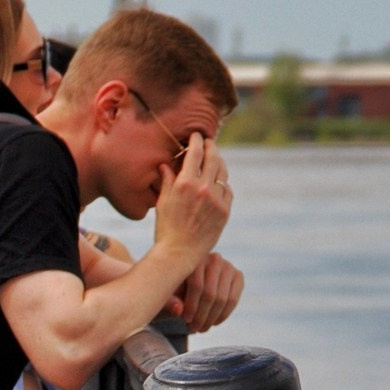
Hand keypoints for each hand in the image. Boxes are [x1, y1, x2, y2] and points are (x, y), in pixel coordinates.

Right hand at [151, 132, 233, 262]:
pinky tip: (218, 183)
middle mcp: (203, 188)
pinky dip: (222, 184)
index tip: (197, 135)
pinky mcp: (225, 211)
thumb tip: (167, 164)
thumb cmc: (166, 228)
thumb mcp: (162, 201)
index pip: (196, 152)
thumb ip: (167, 180)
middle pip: (214, 158)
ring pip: (223, 173)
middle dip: (212, 147)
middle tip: (209, 143)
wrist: (179, 253)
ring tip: (215, 160)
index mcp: (185, 183)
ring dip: (219, 163)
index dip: (197, 140)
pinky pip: (227, 190)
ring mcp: (216, 200)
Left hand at [167, 252, 244, 331]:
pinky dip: (223, 315)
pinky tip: (214, 323)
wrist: (189, 280)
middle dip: (202, 315)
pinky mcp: (237, 276)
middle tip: (194, 329)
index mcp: (194, 258)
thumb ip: (169, 302)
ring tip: (201, 329)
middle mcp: (214, 258)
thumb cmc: (173, 289)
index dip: (192, 306)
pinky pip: (233, 300)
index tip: (185, 321)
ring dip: (212, 318)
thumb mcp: (166, 295)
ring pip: (223, 299)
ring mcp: (228, 266)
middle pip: (211, 294)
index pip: (197, 285)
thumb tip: (178, 310)